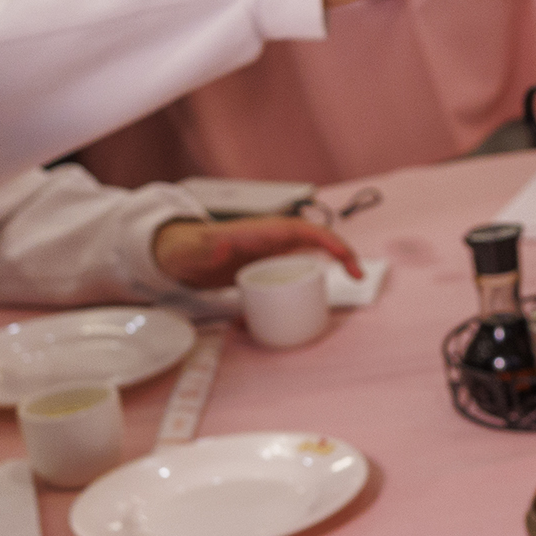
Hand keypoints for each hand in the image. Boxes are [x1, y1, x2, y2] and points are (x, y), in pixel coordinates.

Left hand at [152, 213, 362, 290]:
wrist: (178, 255)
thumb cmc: (187, 248)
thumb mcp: (194, 249)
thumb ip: (205, 246)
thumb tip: (223, 246)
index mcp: (263, 231)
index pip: (308, 231)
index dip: (332, 243)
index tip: (349, 262)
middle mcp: (272, 239)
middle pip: (317, 242)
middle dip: (341, 255)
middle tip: (358, 277)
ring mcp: (271, 252)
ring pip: (309, 256)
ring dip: (328, 268)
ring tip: (342, 287)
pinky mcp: (266, 266)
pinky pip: (293, 271)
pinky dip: (304, 284)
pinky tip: (300, 303)